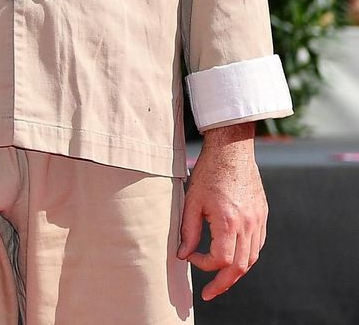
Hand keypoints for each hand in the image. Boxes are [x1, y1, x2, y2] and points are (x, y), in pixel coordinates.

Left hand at [178, 122, 267, 300]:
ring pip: (252, 258)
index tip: (191, 257)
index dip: (204, 265)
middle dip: (224, 283)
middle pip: (241, 266)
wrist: (232, 150)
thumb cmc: (208, 173)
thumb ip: (188, 230)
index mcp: (228, 222)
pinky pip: (257, 244)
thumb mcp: (191, 200)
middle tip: (209, 294)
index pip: (222, 260)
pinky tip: (232, 257)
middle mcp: (248, 224)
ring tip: (219, 279)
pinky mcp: (262, 216)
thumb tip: (183, 255)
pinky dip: (246, 256)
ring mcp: (259, 221)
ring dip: (236, 271)